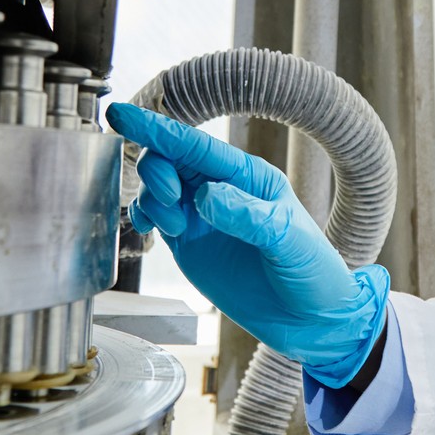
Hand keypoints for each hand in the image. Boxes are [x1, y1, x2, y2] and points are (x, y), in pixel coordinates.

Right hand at [106, 103, 388, 386]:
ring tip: (178, 228)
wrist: (310, 321)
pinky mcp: (190, 241)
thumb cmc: (313, 273)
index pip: (195, 144)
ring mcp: (202, 215)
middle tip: (171, 198)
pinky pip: (156, 216)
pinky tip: (148, 227)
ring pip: (157, 187)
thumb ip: (248, 216)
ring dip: (153, 200)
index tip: (121, 114)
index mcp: (248, 176)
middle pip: (169, 158)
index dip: (156, 128)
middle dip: (157, 171)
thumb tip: (206, 196)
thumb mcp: (289, 241)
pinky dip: (144, 216)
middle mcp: (221, 189)